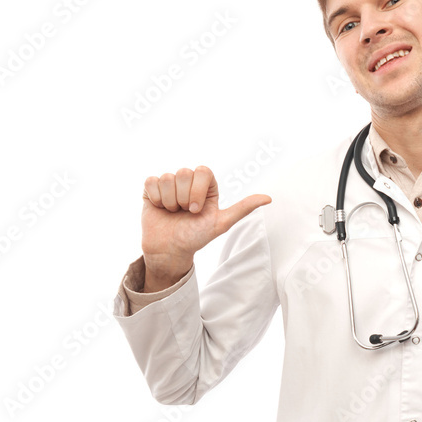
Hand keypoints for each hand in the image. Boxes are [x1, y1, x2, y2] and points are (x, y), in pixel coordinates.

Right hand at [141, 165, 270, 289]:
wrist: (170, 250)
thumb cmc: (196, 237)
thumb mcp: (221, 223)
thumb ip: (243, 208)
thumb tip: (269, 198)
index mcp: (206, 185)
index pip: (203, 171)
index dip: (197, 191)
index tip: (196, 210)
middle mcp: (189, 181)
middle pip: (184, 173)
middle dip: (183, 198)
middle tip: (184, 213)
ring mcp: (170, 183)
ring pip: (167, 178)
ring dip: (169, 201)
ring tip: (173, 212)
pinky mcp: (152, 188)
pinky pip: (151, 181)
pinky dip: (156, 199)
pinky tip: (161, 208)